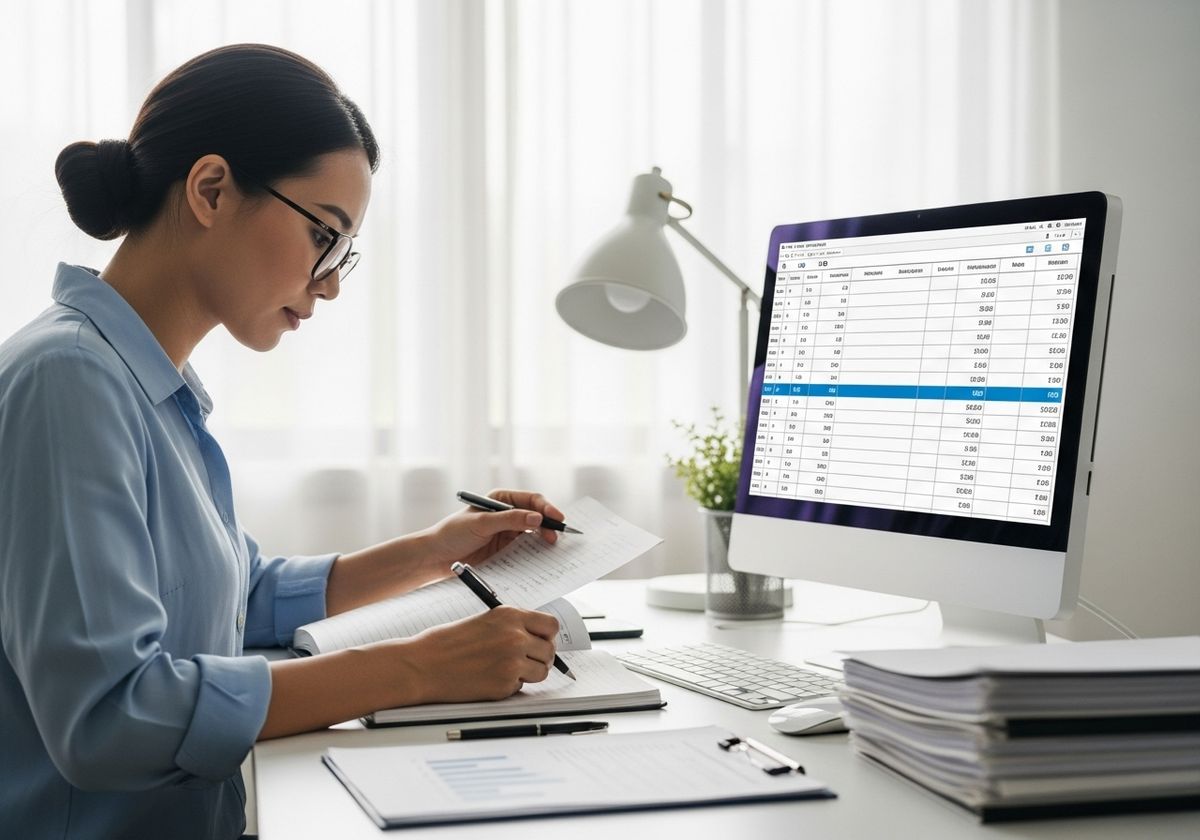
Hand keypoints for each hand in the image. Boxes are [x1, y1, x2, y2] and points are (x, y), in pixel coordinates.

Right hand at [402, 606, 560, 702]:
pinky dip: (510, 686)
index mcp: (509, 615)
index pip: (550, 625)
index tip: (541, 640)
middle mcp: (515, 637)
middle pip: (549, 650)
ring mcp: (512, 662)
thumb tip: (535, 637)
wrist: (422, 665)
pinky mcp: (504, 685)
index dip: (547, 635)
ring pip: (541, 671)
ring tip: (504, 669)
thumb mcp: (484, 621)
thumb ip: (511, 626)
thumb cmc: (446, 643)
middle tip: (524, 660)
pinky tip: (489, 678)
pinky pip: (521, 687)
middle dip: (539, 657)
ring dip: (528, 673)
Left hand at [426, 488, 566, 571]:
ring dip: (545, 538)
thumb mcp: (481, 524)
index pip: (531, 500)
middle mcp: (508, 514)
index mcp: (501, 499)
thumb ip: (509, 520)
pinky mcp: (507, 550)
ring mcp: (508, 532)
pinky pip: (527, 549)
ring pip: (534, 533)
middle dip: (549, 524)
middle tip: (558, 536)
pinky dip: (536, 552)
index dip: (546, 508)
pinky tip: (542, 556)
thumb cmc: (452, 534)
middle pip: (537, 516)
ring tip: (554, 547)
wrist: (436, 557)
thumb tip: (536, 518)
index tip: (556, 518)